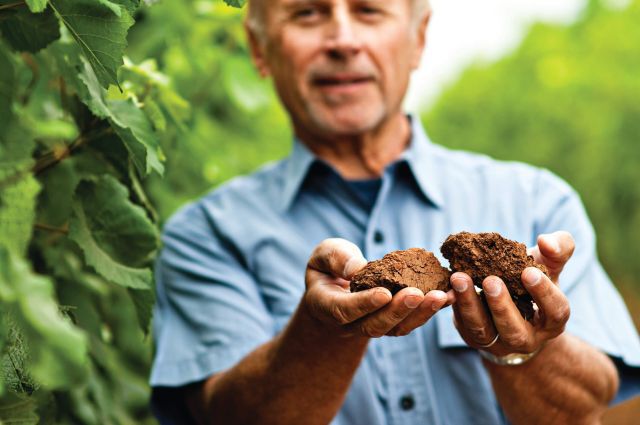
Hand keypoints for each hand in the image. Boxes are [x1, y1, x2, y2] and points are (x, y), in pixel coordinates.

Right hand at [303, 238, 452, 337]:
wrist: (333, 288)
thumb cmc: (328, 266)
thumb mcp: (323, 255)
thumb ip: (336, 259)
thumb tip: (356, 268)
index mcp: (326, 306)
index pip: (345, 310)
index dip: (365, 304)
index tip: (384, 293)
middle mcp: (349, 324)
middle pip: (374, 325)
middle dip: (398, 310)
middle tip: (418, 294)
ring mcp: (372, 326)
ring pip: (396, 328)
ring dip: (420, 314)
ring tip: (441, 297)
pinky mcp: (392, 323)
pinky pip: (410, 321)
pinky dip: (430, 310)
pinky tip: (449, 296)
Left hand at [450, 231, 574, 356]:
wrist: (511, 307)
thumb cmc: (531, 282)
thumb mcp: (549, 266)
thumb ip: (558, 249)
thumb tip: (546, 241)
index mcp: (552, 321)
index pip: (555, 311)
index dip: (543, 293)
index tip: (528, 272)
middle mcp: (527, 338)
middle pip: (515, 330)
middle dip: (501, 306)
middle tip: (490, 280)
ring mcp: (498, 342)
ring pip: (483, 330)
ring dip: (469, 304)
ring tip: (459, 278)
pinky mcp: (474, 338)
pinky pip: (462, 325)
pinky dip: (454, 305)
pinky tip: (448, 285)